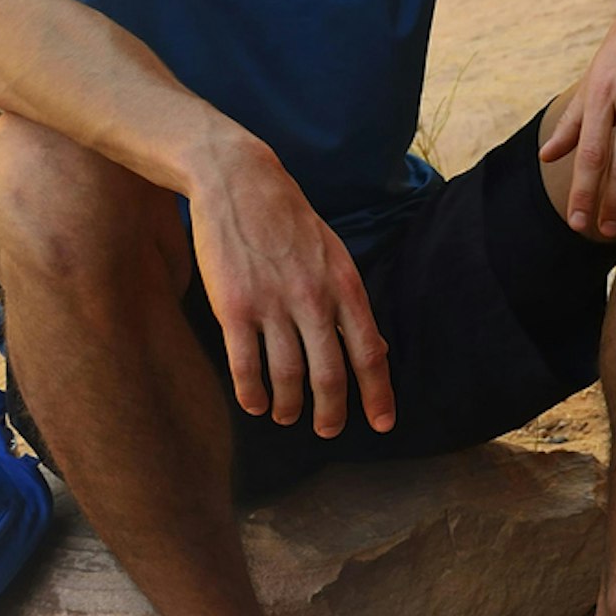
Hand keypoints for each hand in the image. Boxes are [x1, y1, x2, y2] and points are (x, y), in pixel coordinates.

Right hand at [189, 138, 392, 437]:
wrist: (240, 184)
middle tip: (327, 431)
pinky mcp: (234, 306)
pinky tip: (255, 404)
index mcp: (345, 288)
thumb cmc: (291, 223)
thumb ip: (352, 304)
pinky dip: (252, 392)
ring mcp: (272, 305)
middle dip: (331, 412)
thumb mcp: (336, 257)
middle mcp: (313, 300)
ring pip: (287, 375)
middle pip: (330, 374)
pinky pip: (245, 364)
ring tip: (288, 418)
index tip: (381, 424)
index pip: (370, 353)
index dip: (378, 394)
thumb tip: (377, 349)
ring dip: (290, 406)